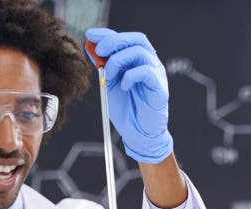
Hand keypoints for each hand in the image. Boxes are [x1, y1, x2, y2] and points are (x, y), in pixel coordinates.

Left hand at [85, 27, 172, 163]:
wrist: (137, 133)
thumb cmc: (126, 108)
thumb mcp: (109, 82)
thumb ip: (103, 64)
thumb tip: (91, 44)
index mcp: (139, 60)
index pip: (126, 38)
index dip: (108, 34)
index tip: (90, 35)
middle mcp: (150, 63)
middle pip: (136, 39)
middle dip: (113, 41)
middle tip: (99, 52)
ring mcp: (157, 74)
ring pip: (140, 52)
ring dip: (119, 60)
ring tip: (109, 75)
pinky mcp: (160, 88)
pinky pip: (146, 71)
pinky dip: (130, 76)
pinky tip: (124, 86)